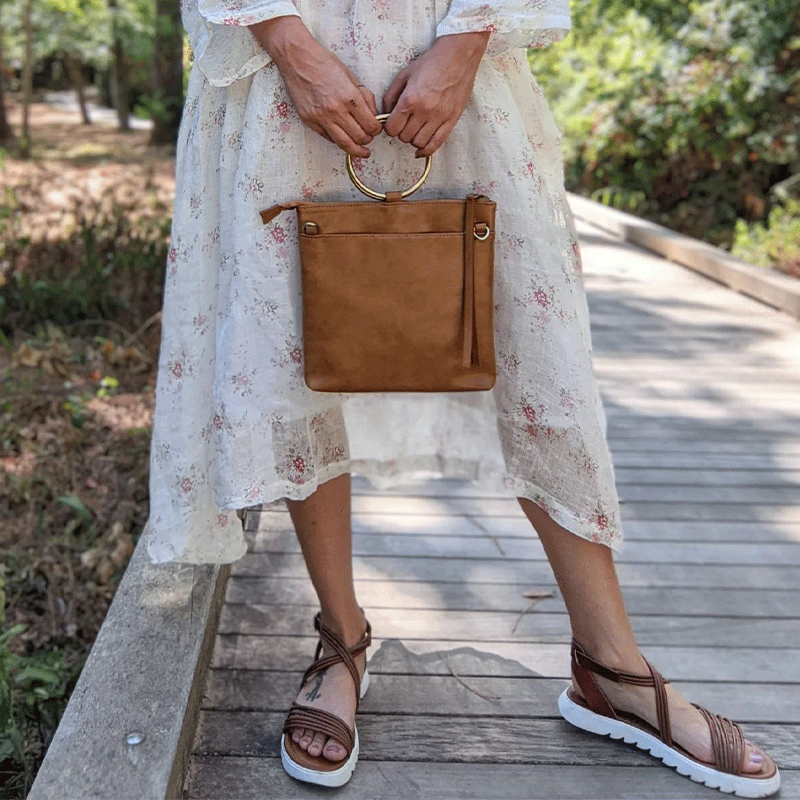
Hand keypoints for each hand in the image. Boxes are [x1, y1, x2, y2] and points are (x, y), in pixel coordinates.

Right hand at [249, 16, 382, 156]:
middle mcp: (336, 109)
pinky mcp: (310, 121)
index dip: (376, 130)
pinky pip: (329, 138)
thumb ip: (365, 97)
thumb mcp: (351, 76)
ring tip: (360, 150)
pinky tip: (343, 138)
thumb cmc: (323, 63)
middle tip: (369, 138)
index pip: (371, 125)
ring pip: (345, 144)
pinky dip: (339, 141)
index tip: (376, 129)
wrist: (297, 58)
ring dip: (356, 149)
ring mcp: (322, 117)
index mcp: (350, 96)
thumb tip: (374, 115)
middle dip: (368, 140)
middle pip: (360, 137)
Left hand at [383, 32, 489, 156]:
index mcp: (410, 99)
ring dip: (414, 139)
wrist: (458, 56)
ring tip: (415, 130)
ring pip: (419, 143)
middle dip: (402, 132)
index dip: (390, 127)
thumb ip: (391, 96)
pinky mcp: (451, 120)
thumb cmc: (432, 62)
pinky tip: (421, 150)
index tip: (393, 123)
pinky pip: (436, 144)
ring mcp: (439, 117)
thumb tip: (385, 113)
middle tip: (405, 123)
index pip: (392, 128)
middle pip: (404, 137)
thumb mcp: (404, 74)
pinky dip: (427, 150)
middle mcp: (424, 111)